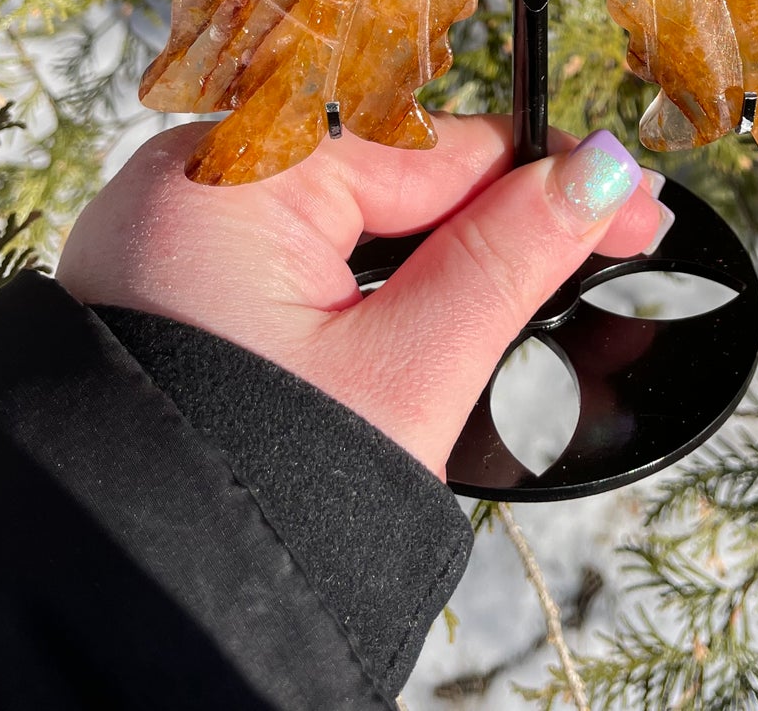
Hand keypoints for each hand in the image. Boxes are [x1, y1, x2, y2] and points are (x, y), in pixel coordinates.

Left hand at [55, 115, 669, 478]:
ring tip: (535, 287)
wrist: (127, 611)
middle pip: (386, 172)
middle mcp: (187, 184)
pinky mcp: (174, 287)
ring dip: (440, 250)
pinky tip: (441, 307)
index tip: (630, 196)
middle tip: (606, 243)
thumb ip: (508, 260)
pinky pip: (297, 250)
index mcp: (227, 177)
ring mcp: (173, 236)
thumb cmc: (250, 491)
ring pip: (347, 215)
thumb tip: (600, 173)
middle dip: (495, 214)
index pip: (426, 146)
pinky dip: (372, 278)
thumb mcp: (404, 373)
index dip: (541, 172)